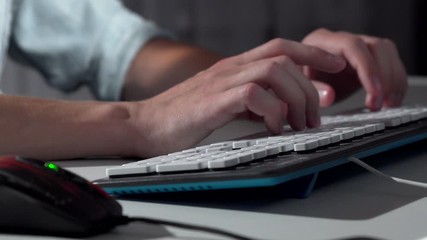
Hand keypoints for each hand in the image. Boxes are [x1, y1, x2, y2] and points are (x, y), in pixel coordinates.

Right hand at [131, 39, 345, 156]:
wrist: (144, 125)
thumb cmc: (181, 118)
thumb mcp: (222, 105)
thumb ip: (249, 102)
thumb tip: (277, 110)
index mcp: (234, 67)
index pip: (280, 47)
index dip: (311, 53)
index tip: (333, 67)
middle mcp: (230, 68)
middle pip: (285, 57)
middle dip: (309, 85)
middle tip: (314, 115)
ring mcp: (221, 81)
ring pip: (275, 71)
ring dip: (295, 98)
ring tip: (298, 124)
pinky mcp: (213, 100)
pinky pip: (254, 95)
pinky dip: (273, 112)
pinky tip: (273, 128)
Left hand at [302, 28, 406, 109]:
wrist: (298, 82)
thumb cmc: (296, 83)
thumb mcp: (298, 88)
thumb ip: (312, 90)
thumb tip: (329, 96)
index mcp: (319, 42)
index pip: (351, 46)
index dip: (366, 68)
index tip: (374, 92)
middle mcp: (340, 41)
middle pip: (374, 47)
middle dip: (382, 77)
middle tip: (378, 104)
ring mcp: (355, 48)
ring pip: (385, 52)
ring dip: (392, 79)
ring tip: (388, 104)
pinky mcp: (366, 57)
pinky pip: (389, 62)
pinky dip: (395, 82)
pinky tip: (391, 99)